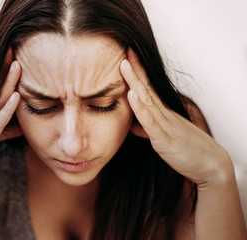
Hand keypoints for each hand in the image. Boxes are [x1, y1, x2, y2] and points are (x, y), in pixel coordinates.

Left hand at [120, 49, 232, 185]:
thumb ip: (147, 129)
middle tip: (126, 50)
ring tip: (125, 65)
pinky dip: (140, 108)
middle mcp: (163, 114)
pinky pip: (150, 122)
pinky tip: (132, 96)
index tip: (128, 56)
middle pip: (146, 88)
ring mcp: (164, 125)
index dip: (137, 72)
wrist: (209, 165)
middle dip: (134, 69)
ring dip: (135, 82)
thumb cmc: (186, 149)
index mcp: (162, 113)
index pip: (148, 88)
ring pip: (147, 100)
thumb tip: (133, 125)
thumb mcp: (162, 137)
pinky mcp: (164, 139)